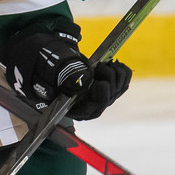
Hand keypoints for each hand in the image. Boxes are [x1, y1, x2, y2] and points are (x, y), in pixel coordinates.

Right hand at [0, 18, 130, 119]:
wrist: (55, 66)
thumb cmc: (49, 71)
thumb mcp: (52, 72)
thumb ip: (63, 76)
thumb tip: (79, 79)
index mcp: (76, 109)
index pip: (95, 108)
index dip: (101, 94)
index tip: (98, 80)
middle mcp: (92, 107)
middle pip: (110, 96)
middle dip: (108, 77)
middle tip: (100, 65)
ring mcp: (103, 99)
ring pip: (119, 86)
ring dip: (114, 71)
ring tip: (103, 64)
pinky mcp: (111, 89)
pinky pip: (124, 80)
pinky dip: (122, 69)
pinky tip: (113, 64)